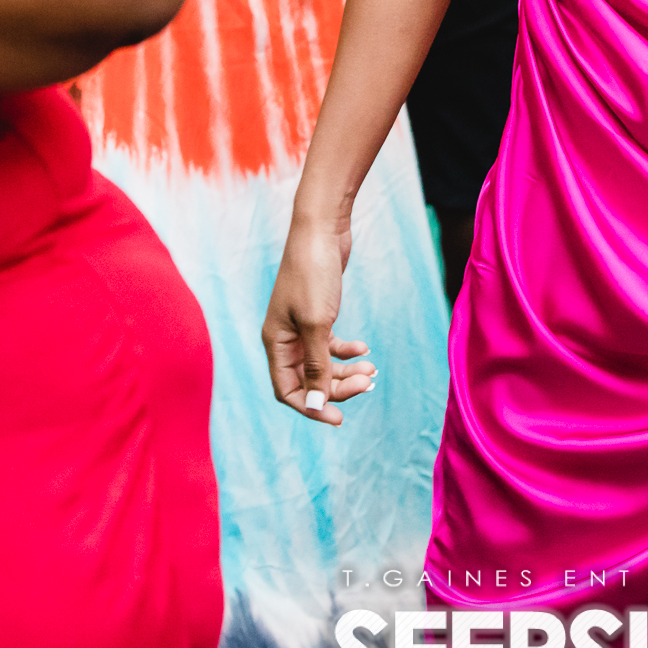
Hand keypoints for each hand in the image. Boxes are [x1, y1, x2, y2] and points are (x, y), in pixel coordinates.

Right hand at [263, 213, 373, 426]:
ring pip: (322, 363)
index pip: (287, 390)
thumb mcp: (316, 324)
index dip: (311, 407)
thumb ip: (316, 366)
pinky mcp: (318, 313)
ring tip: (372, 369)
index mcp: (275, 342)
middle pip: (308, 379)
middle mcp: (284, 337)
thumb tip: (313, 405)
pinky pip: (330, 344)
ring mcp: (301, 325)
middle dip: (336, 385)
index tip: (339, 418)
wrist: (322, 230)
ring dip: (345, 370)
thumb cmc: (313, 274)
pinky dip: (346, 350)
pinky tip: (365, 349)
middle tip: (368, 382)